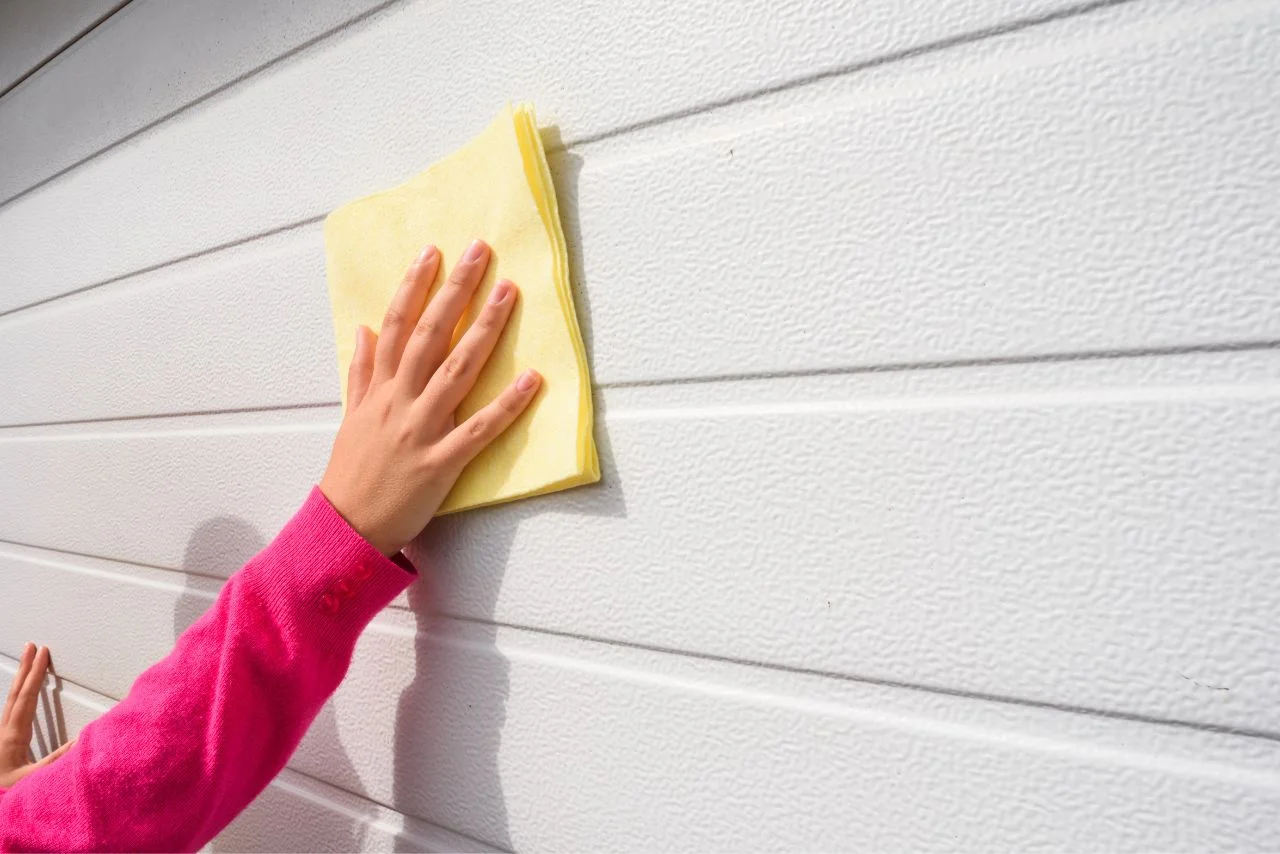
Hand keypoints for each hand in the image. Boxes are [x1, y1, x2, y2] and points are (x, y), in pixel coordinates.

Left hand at [1, 643, 75, 787]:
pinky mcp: (0, 745)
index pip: (26, 698)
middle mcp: (2, 733)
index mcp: (11, 737)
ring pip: (10, 702)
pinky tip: (21, 699)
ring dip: (20, 682)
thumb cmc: (4, 795)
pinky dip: (18, 698)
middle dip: (25, 669)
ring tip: (27, 665)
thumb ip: (57, 760)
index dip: (35, 675)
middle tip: (31, 646)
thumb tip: (82, 738)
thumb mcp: (32, 781)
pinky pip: (10, 713)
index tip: (43, 653)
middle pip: (15, 694)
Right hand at [320, 239, 540, 554]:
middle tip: (480, 252)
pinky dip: (506, 405)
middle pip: (429, 334)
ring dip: (484, 330)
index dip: (414, 286)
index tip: (433, 252)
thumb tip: (364, 329)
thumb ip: (360, 372)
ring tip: (507, 294)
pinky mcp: (440, 463)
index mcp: (378, 389)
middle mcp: (398, 401)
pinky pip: (478, 430)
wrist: (345, 527)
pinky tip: (532, 379)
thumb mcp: (350, 416)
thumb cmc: (352, 474)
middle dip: (455, 290)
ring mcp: (420, 430)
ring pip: (455, 370)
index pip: (397, 324)